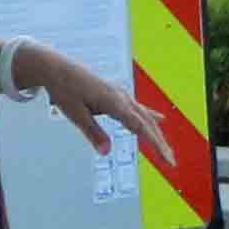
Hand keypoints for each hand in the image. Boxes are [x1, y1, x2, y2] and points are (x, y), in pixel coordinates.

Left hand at [12, 43, 167, 160]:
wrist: (57, 67)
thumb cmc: (64, 89)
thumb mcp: (75, 114)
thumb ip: (93, 133)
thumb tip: (106, 152)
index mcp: (113, 102)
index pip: (140, 127)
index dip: (155, 144)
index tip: (166, 158)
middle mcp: (121, 97)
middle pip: (146, 123)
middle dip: (160, 143)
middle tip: (171, 161)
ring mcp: (120, 94)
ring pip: (144, 116)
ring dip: (156, 133)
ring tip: (166, 150)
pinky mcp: (116, 94)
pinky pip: (138, 108)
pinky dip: (150, 117)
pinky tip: (160, 120)